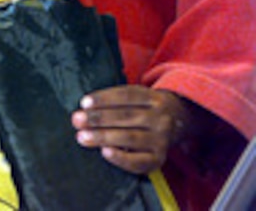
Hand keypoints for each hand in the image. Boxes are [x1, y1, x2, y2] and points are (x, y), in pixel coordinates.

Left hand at [71, 85, 188, 173]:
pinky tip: (105, 153)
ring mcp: (162, 139)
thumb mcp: (140, 96)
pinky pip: (139, 161)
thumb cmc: (146, 108)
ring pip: (130, 137)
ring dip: (103, 137)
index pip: (127, 95)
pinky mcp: (160, 159)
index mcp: (153, 97)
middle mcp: (160, 117)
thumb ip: (118, 100)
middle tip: (77, 120)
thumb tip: (86, 107)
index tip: (84, 103)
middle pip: (126, 116)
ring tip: (82, 137)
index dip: (104, 98)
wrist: (180, 122)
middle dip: (98, 118)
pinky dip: (121, 158)